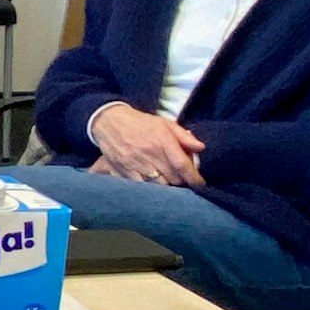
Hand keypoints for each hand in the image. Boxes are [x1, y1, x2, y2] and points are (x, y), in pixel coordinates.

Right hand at [88, 105, 205, 187]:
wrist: (109, 122)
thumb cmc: (141, 123)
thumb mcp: (165, 124)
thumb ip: (184, 136)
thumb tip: (200, 148)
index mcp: (162, 141)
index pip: (182, 165)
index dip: (194, 178)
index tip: (199, 184)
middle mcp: (149, 154)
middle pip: (172, 179)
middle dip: (180, 181)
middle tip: (181, 178)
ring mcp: (134, 164)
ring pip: (158, 186)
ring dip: (165, 186)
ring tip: (167, 181)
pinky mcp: (122, 171)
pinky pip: (140, 186)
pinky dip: (148, 188)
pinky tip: (151, 183)